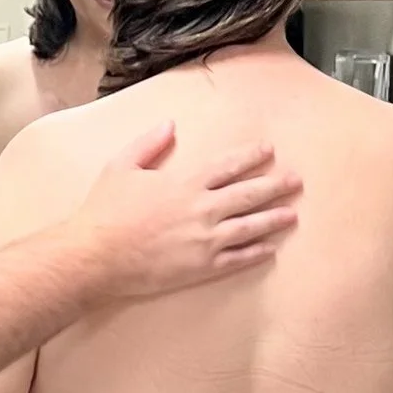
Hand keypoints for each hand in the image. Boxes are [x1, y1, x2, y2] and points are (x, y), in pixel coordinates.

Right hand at [69, 125, 298, 303]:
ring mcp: (205, 240)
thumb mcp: (122, 166)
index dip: (251, 156)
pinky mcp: (202, 267)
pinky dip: (256, 252)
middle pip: (249, 194)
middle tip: (295, 181)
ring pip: (250, 226)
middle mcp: (202, 209)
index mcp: (185, 183)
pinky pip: (237, 258)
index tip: (269, 151)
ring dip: (274, 218)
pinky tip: (270, 248)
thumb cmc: (105, 211)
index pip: (228, 165)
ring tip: (292, 214)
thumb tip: (170, 125)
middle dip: (275, 185)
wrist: (96, 256)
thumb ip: (149, 144)